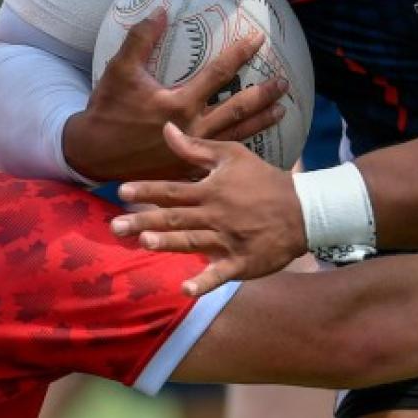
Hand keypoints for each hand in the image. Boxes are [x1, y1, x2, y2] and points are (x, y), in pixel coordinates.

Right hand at [63, 10, 287, 181]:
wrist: (94, 154)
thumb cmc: (108, 109)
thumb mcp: (119, 70)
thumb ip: (141, 39)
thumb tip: (161, 10)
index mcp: (180, 104)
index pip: (219, 73)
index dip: (240, 53)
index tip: (258, 38)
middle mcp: (193, 129)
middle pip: (238, 108)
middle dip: (263, 94)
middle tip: (284, 83)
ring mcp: (193, 152)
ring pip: (236, 135)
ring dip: (261, 122)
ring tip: (282, 111)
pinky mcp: (188, 168)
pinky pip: (222, 157)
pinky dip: (242, 150)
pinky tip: (256, 144)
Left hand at [111, 123, 307, 295]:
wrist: (303, 209)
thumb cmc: (264, 180)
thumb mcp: (232, 156)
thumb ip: (197, 147)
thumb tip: (167, 129)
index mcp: (212, 190)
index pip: (174, 190)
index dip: (148, 190)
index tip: (122, 191)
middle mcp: (216, 215)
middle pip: (175, 218)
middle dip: (144, 221)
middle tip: (115, 226)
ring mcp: (228, 240)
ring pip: (193, 241)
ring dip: (169, 243)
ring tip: (144, 243)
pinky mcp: (241, 262)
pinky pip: (220, 274)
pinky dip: (204, 282)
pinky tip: (185, 289)